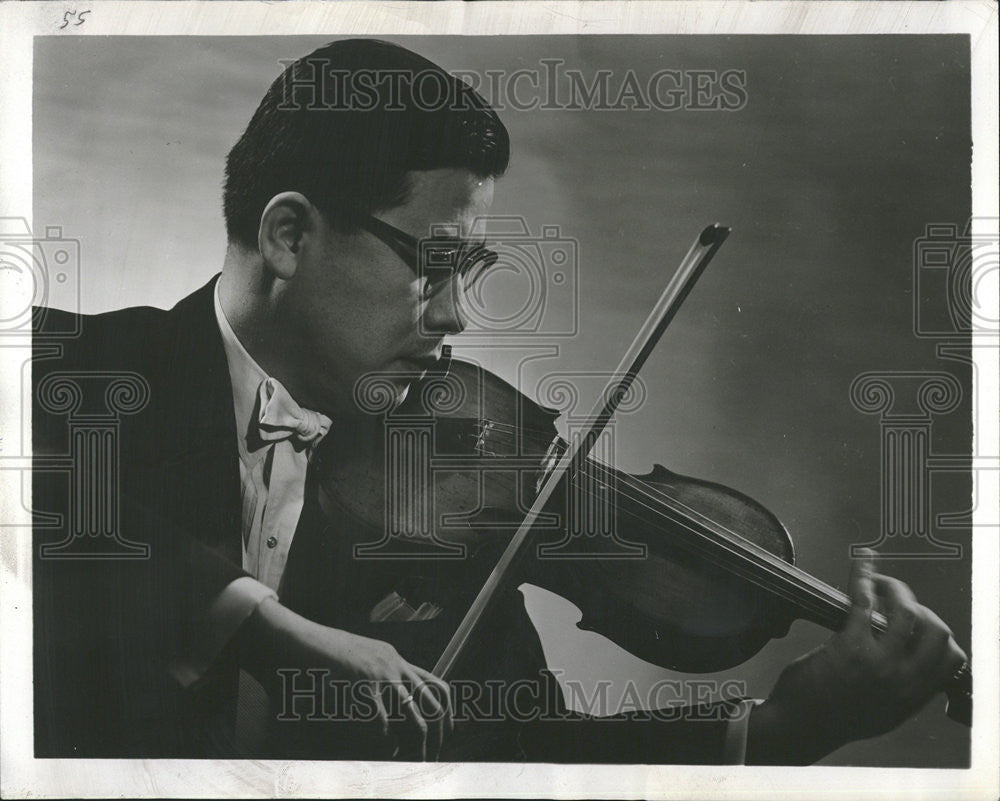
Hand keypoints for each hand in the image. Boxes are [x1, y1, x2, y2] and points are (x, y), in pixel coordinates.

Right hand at [243, 598, 452, 759]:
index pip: (437, 683)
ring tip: (418, 755)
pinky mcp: (364, 686)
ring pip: (413, 712)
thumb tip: (398, 696)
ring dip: (418, 739)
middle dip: (438, 729)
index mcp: (399, 660)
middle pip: (431, 701)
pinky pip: (382, 718)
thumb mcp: (370, 656)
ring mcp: (381, 676)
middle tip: (437, 749)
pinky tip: (386, 746)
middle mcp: (396, 667)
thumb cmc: (337, 652)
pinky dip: (386, 737)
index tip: (448, 729)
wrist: (312, 641)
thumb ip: (386, 672)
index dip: (448, 709)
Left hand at [747, 549, 966, 764]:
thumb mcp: (883, 715)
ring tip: (879, 584)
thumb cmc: (833, 718)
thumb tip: (911, 668)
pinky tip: (860, 570)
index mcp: (913, 697)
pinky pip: (865, 601)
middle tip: (897, 600)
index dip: (939, 632)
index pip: (952, 658)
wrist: (798, 728)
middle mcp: (903, 681)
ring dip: (895, 588)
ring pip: (907, 612)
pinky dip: (864, 578)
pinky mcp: (850, 646)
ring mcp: (879, 663)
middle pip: (937, 631)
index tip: (921, 621)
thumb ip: (902, 693)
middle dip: (920, 607)